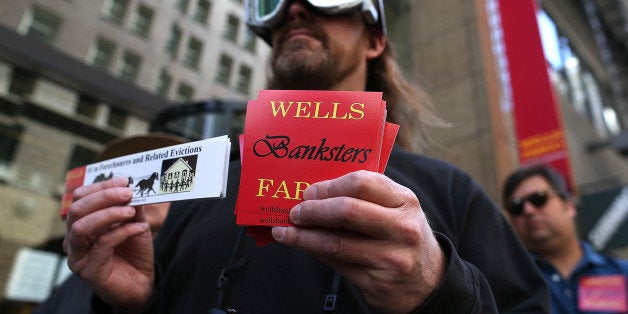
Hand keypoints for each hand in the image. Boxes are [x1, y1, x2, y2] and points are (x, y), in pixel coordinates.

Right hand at [63, 177, 153, 312]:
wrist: (141, 283)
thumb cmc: (133, 252)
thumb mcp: (135, 224)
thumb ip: (132, 207)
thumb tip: (131, 188)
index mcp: (81, 223)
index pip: (80, 198)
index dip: (101, 186)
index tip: (124, 181)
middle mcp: (74, 239)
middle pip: (77, 209)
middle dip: (103, 197)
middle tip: (127, 193)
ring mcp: (78, 255)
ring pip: (82, 227)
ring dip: (109, 214)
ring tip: (131, 211)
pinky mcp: (89, 270)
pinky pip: (102, 244)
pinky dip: (122, 232)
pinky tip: (140, 228)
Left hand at [271, 170, 444, 313]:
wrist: (428, 282)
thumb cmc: (402, 237)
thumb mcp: (395, 211)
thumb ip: (364, 199)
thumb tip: (314, 195)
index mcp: (405, 201)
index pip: (362, 182)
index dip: (329, 186)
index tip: (308, 191)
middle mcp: (402, 228)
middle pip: (347, 210)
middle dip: (314, 210)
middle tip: (295, 211)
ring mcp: (391, 257)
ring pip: (336, 242)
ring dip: (304, 235)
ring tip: (285, 231)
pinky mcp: (377, 282)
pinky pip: (337, 263)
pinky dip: (314, 252)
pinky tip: (301, 245)